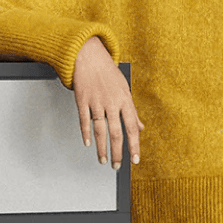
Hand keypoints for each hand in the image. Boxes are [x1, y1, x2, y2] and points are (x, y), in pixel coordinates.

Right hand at [72, 35, 140, 166]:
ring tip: (103, 160)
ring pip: (100, 130)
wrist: (88, 56)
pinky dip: (86, 132)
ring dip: (102, 148)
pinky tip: (88, 143)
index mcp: (125, 100)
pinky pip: (84, 120)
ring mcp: (96, 102)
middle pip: (116, 133)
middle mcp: (112, 102)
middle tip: (117, 166)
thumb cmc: (107, 73)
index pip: (132, 128)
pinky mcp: (82, 100)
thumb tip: (140, 127)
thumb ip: (132, 111)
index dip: (134, 146)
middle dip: (117, 152)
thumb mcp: (125, 90)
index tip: (135, 160)